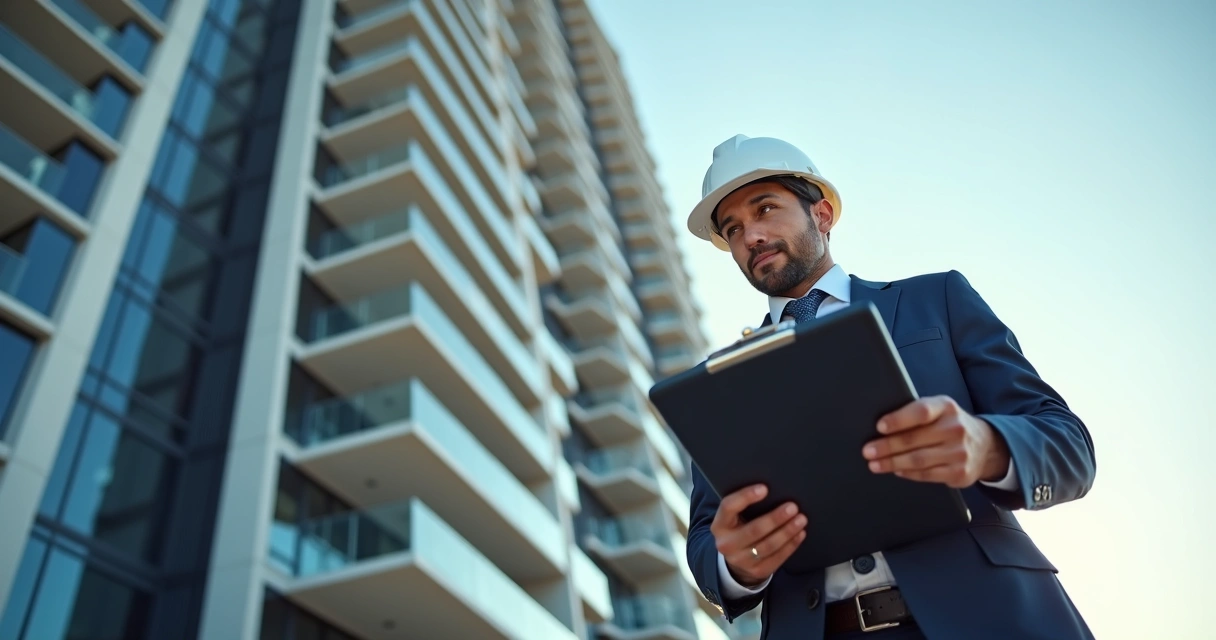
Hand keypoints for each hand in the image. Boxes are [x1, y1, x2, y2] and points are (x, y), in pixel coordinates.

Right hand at [711, 485, 806, 586]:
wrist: (736, 560)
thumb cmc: (739, 528)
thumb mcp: (734, 517)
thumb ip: (745, 506)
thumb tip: (771, 490)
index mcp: (719, 525)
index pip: (729, 507)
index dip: (746, 496)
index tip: (764, 488)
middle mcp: (727, 544)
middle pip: (754, 530)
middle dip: (775, 518)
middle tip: (792, 507)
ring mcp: (741, 560)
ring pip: (768, 545)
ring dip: (787, 531)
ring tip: (801, 519)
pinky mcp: (758, 571)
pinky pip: (777, 558)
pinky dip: (791, 545)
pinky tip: (800, 534)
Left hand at [863, 395, 1010, 487]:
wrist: (985, 446)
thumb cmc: (949, 425)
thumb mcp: (939, 410)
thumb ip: (916, 413)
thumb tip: (881, 426)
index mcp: (946, 407)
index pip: (921, 411)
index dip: (899, 419)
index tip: (879, 426)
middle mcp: (956, 428)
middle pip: (914, 439)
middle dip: (887, 446)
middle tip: (868, 451)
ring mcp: (960, 452)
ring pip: (918, 460)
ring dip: (892, 463)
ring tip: (874, 464)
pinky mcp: (960, 473)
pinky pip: (927, 475)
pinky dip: (908, 473)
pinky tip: (896, 470)